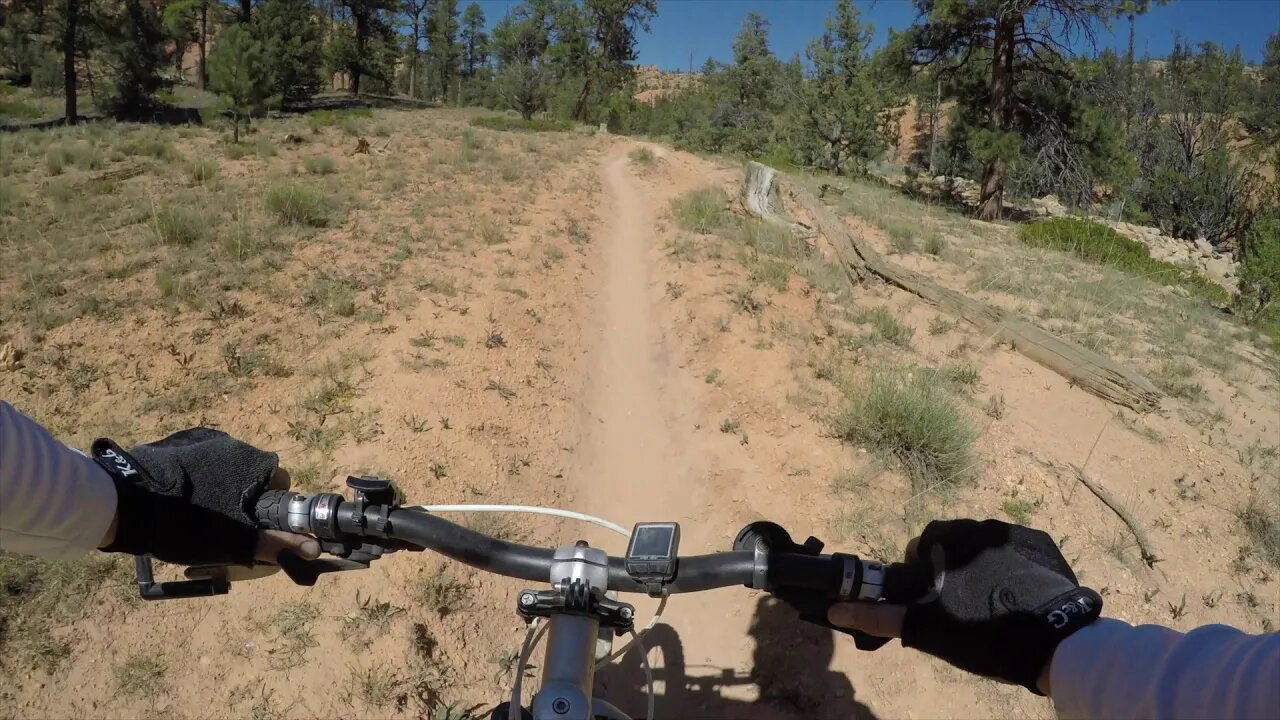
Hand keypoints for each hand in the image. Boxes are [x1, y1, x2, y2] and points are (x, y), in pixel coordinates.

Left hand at [93, 428, 319, 566]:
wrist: (123, 504)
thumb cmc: (186, 524)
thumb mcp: (235, 542)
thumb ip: (277, 544)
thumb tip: (315, 550)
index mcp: (254, 463)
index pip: (279, 482)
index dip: (271, 506)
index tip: (252, 526)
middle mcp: (235, 444)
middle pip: (252, 474)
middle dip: (244, 497)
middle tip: (223, 526)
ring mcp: (203, 440)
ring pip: (225, 468)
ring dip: (220, 488)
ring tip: (195, 516)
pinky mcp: (176, 443)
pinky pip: (199, 463)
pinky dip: (196, 480)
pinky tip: (178, 501)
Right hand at [828, 519, 1101, 694]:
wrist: (1056, 641)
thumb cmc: (985, 637)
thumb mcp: (929, 631)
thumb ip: (882, 616)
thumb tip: (837, 608)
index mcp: (944, 542)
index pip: (918, 550)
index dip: (919, 574)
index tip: (932, 598)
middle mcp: (973, 527)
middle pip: (948, 539)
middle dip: (947, 563)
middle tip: (960, 600)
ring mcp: (1009, 532)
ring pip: (979, 540)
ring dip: (978, 560)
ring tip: (991, 597)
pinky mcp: (1038, 540)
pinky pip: (1015, 545)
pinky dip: (1012, 562)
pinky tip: (1017, 591)